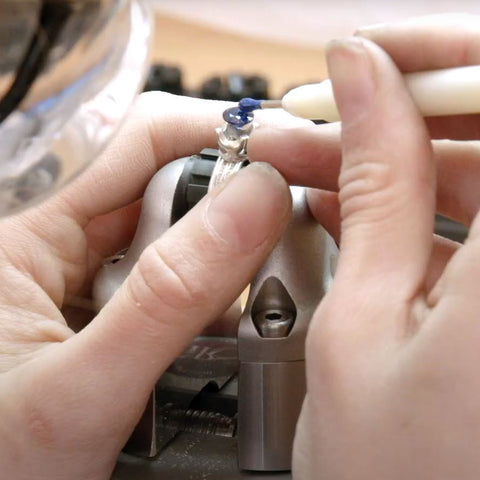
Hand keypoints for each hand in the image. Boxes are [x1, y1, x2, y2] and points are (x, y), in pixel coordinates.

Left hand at [0, 94, 291, 479]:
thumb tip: (256, 202)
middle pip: (166, 180)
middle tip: (285, 235)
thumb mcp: (82, 390)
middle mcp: (54, 237)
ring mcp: (83, 269)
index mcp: (23, 229)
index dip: (219, 135)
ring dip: (224, 255)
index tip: (290, 157)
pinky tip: (224, 321)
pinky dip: (208, 289)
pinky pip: (170, 271)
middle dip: (231, 204)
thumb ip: (170, 295)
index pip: (137, 140)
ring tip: (257, 290)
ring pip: (177, 227)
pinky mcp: (105, 300)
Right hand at [255, 14, 479, 478]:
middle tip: (323, 117)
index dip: (442, 53)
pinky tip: (357, 209)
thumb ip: (371, 185)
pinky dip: (421, 205)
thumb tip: (357, 84)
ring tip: (318, 166)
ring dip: (400, 159)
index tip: (368, 57)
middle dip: (404, 109)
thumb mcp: (361, 320)